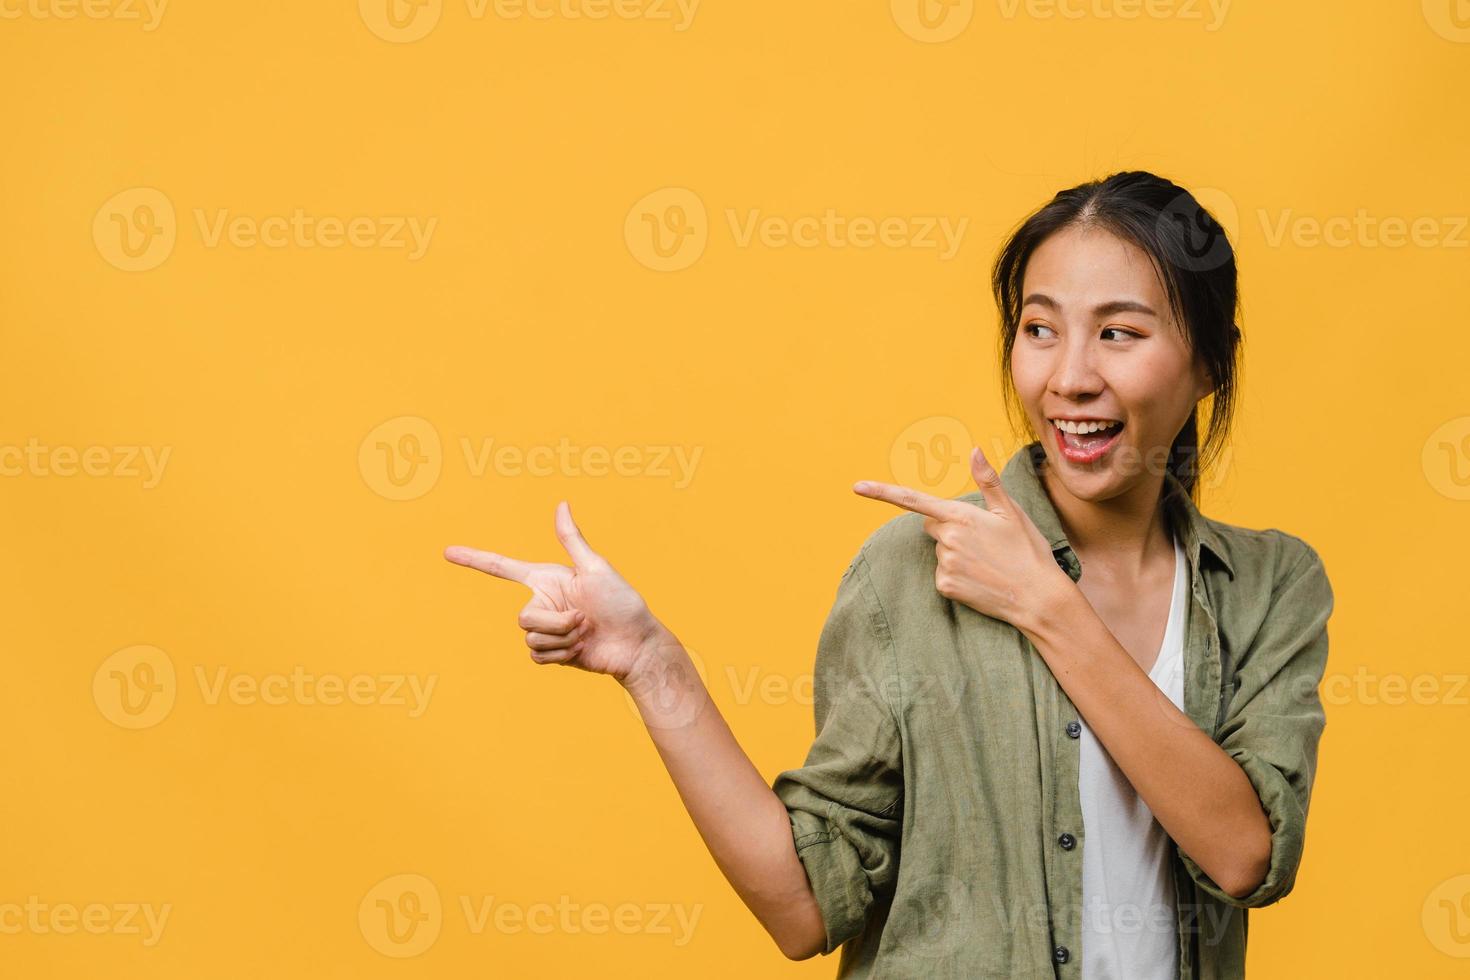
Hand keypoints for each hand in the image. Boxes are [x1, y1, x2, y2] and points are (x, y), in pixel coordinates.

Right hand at [444, 501, 661, 682]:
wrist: (635, 645)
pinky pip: (537, 656)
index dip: (475, 559)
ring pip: (530, 638)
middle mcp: (542, 602)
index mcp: (547, 579)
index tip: (447, 551)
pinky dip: (561, 655)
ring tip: (586, 634)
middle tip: (584, 620)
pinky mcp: (550, 653)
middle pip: (523, 618)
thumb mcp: (597, 568)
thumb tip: (561, 504)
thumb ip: (572, 540)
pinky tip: (580, 651)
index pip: (503, 567)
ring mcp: (546, 629)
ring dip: (562, 640)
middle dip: (556, 623)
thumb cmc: (622, 602)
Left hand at [852, 445, 1071, 630]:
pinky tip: (980, 578)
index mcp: (960, 516)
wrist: (1037, 597)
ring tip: (987, 561)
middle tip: (983, 540)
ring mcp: (945, 564)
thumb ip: (988, 481)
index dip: (882, 492)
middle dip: (949, 528)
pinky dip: (957, 575)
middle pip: (933, 526)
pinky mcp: (946, 587)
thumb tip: (974, 449)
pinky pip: (943, 574)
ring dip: (956, 553)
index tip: (857, 486)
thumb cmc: (1027, 550)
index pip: (913, 500)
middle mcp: (948, 539)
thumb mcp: (1011, 511)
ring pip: (940, 551)